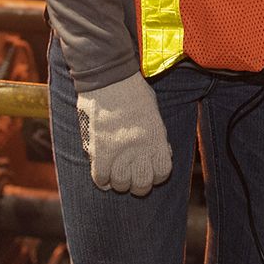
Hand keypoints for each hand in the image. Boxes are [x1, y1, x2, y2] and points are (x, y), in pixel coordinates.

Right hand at [76, 73, 172, 196]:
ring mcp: (120, 151)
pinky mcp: (100, 150)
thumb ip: (157, 136)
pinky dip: (102, 179)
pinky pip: (101, 177)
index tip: (150, 170)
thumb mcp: (153, 113)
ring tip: (116, 175)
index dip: (157, 175)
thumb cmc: (133, 91)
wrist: (109, 78)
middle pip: (142, 184)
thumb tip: (161, 152)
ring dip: (119, 183)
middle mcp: (141, 148)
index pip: (163, 172)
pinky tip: (103, 173)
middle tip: (132, 178)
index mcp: (157, 138)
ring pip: (121, 184)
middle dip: (138, 185)